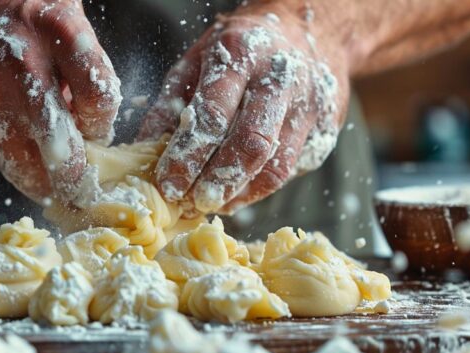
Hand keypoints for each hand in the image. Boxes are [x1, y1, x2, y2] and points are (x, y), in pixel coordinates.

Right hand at [0, 0, 120, 202]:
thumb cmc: (12, 7)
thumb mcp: (61, 15)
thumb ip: (81, 65)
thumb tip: (89, 123)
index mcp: (58, 31)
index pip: (99, 99)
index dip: (102, 126)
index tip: (97, 133)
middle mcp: (21, 64)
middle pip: (62, 145)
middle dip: (75, 179)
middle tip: (81, 191)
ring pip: (24, 164)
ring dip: (42, 181)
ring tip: (51, 185)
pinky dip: (9, 161)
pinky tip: (15, 150)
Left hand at [139, 2, 349, 215]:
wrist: (309, 30)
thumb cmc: (241, 48)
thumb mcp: (197, 59)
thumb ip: (171, 104)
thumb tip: (144, 151)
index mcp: (241, 55)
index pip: (213, 114)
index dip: (189, 155)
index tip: (169, 184)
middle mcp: (281, 79)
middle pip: (252, 143)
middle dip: (220, 181)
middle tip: (195, 203)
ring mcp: (310, 104)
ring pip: (277, 164)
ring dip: (242, 193)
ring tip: (215, 204)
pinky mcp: (325, 127)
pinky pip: (291, 166)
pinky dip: (261, 186)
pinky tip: (239, 192)